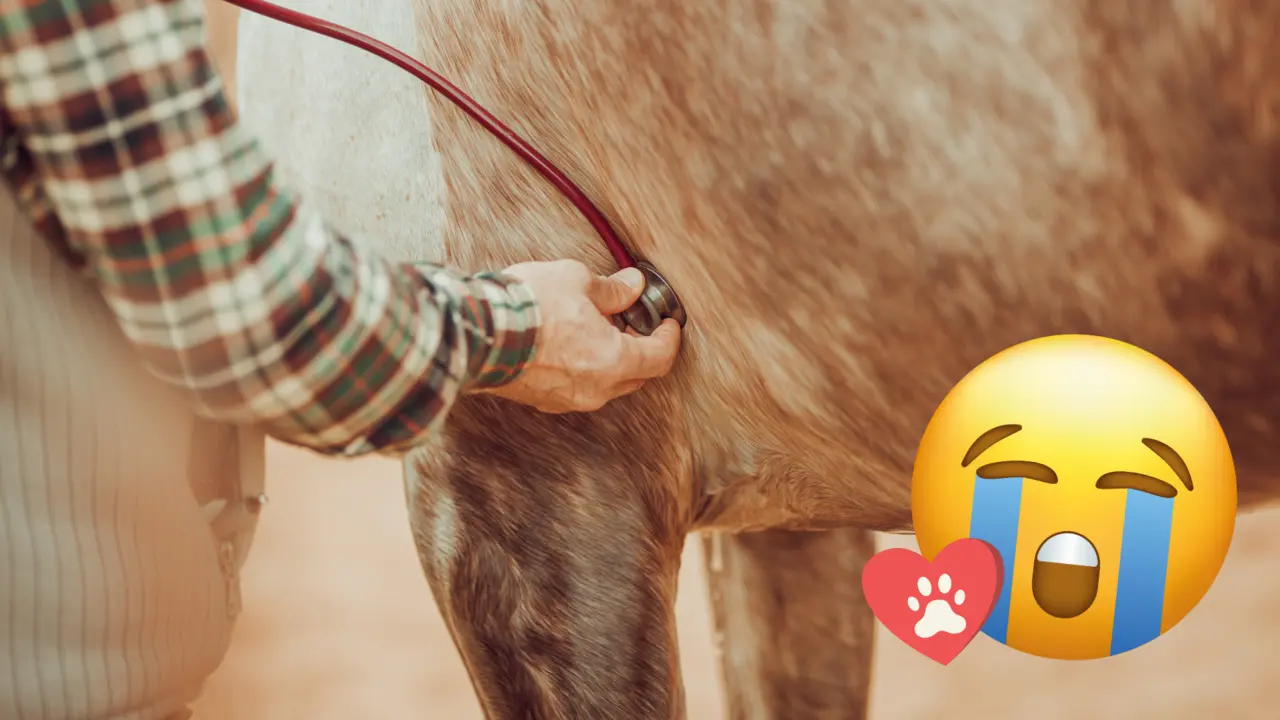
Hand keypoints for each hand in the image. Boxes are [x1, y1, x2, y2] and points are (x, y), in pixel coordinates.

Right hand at [478, 259, 682, 412]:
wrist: (479, 333)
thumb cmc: (530, 307)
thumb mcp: (578, 281)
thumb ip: (612, 289)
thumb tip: (631, 286)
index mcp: (615, 362)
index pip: (660, 357)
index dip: (669, 338)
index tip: (669, 323)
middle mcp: (596, 390)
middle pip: (636, 376)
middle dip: (641, 349)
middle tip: (633, 322)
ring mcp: (567, 400)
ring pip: (605, 384)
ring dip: (609, 360)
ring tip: (596, 329)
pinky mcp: (541, 401)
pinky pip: (575, 388)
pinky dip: (582, 369)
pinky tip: (569, 344)